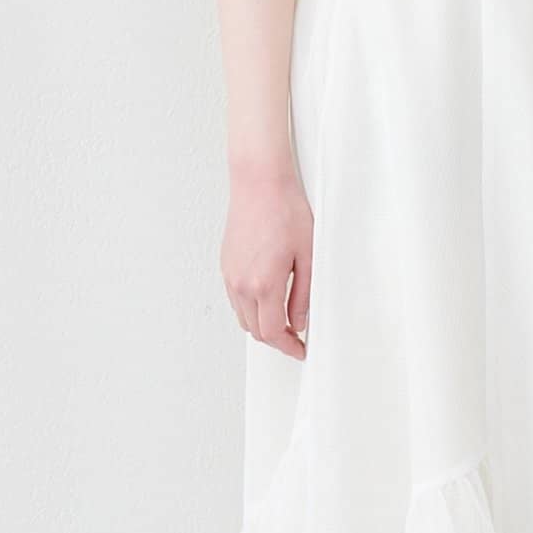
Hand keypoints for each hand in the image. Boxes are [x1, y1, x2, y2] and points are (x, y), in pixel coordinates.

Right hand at [220, 169, 313, 360]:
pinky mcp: (226, 266)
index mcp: (264, 284)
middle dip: (277, 339)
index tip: (300, 350)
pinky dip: (251, 309)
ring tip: (284, 320)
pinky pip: (236, 300)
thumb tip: (300, 322)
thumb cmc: (286, 211)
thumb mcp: (307, 257)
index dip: (288, 347)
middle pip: (256, 330)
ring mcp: (230, 275)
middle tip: (296, 338)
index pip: (273, 332)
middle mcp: (241, 284)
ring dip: (262, 325)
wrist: (259, 182)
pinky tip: (267, 301)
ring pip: (243, 318)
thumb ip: (303, 295)